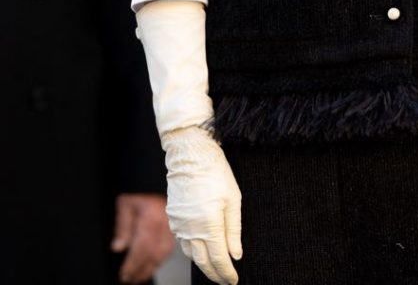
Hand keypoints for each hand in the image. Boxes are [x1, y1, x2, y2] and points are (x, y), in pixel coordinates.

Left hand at [111, 193, 175, 282]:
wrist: (159, 183)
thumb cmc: (141, 192)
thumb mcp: (125, 204)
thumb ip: (122, 226)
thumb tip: (118, 247)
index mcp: (150, 219)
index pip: (141, 248)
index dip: (132, 264)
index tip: (123, 274)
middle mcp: (163, 225)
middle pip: (152, 255)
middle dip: (139, 270)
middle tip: (128, 279)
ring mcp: (172, 228)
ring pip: (161, 255)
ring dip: (149, 269)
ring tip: (137, 278)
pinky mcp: (176, 230)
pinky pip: (168, 251)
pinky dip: (158, 262)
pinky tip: (150, 266)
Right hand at [162, 124, 242, 283]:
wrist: (190, 154)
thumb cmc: (214, 171)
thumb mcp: (233, 198)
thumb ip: (234, 229)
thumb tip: (235, 254)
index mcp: (209, 225)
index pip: (218, 259)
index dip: (227, 273)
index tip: (233, 280)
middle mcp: (191, 229)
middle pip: (203, 262)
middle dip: (215, 274)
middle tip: (225, 280)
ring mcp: (179, 224)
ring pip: (191, 253)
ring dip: (203, 263)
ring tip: (214, 267)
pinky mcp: (172, 218)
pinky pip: (183, 241)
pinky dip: (193, 249)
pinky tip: (200, 247)